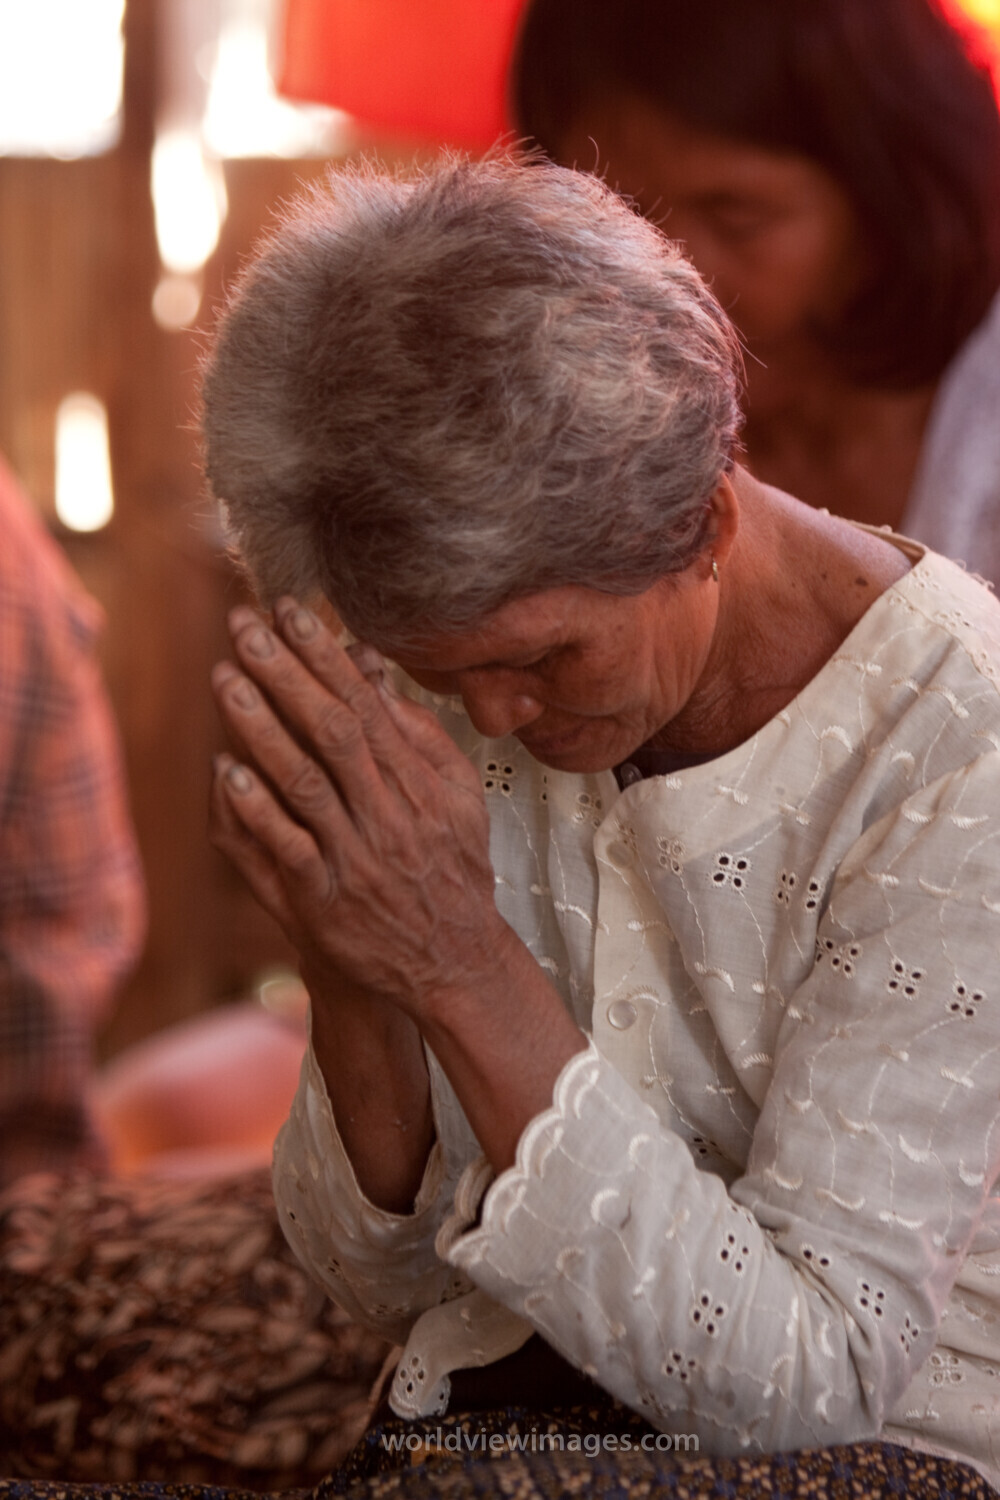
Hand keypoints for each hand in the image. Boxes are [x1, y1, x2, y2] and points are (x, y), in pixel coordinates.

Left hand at [209, 599, 502, 1019]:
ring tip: (226, 679)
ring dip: (262, 727)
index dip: (326, 656)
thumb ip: (420, 738)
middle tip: (245, 627)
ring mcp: (358, 854)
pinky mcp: (329, 898)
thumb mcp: (459, 800)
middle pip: (332, 730)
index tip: (290, 612)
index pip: (366, 705)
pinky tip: (225, 769)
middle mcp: (390, 812)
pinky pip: (287, 844)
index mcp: (420, 782)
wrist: (453, 961)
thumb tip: (377, 676)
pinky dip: (257, 806)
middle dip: (286, 673)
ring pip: (306, 780)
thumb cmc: (451, 872)